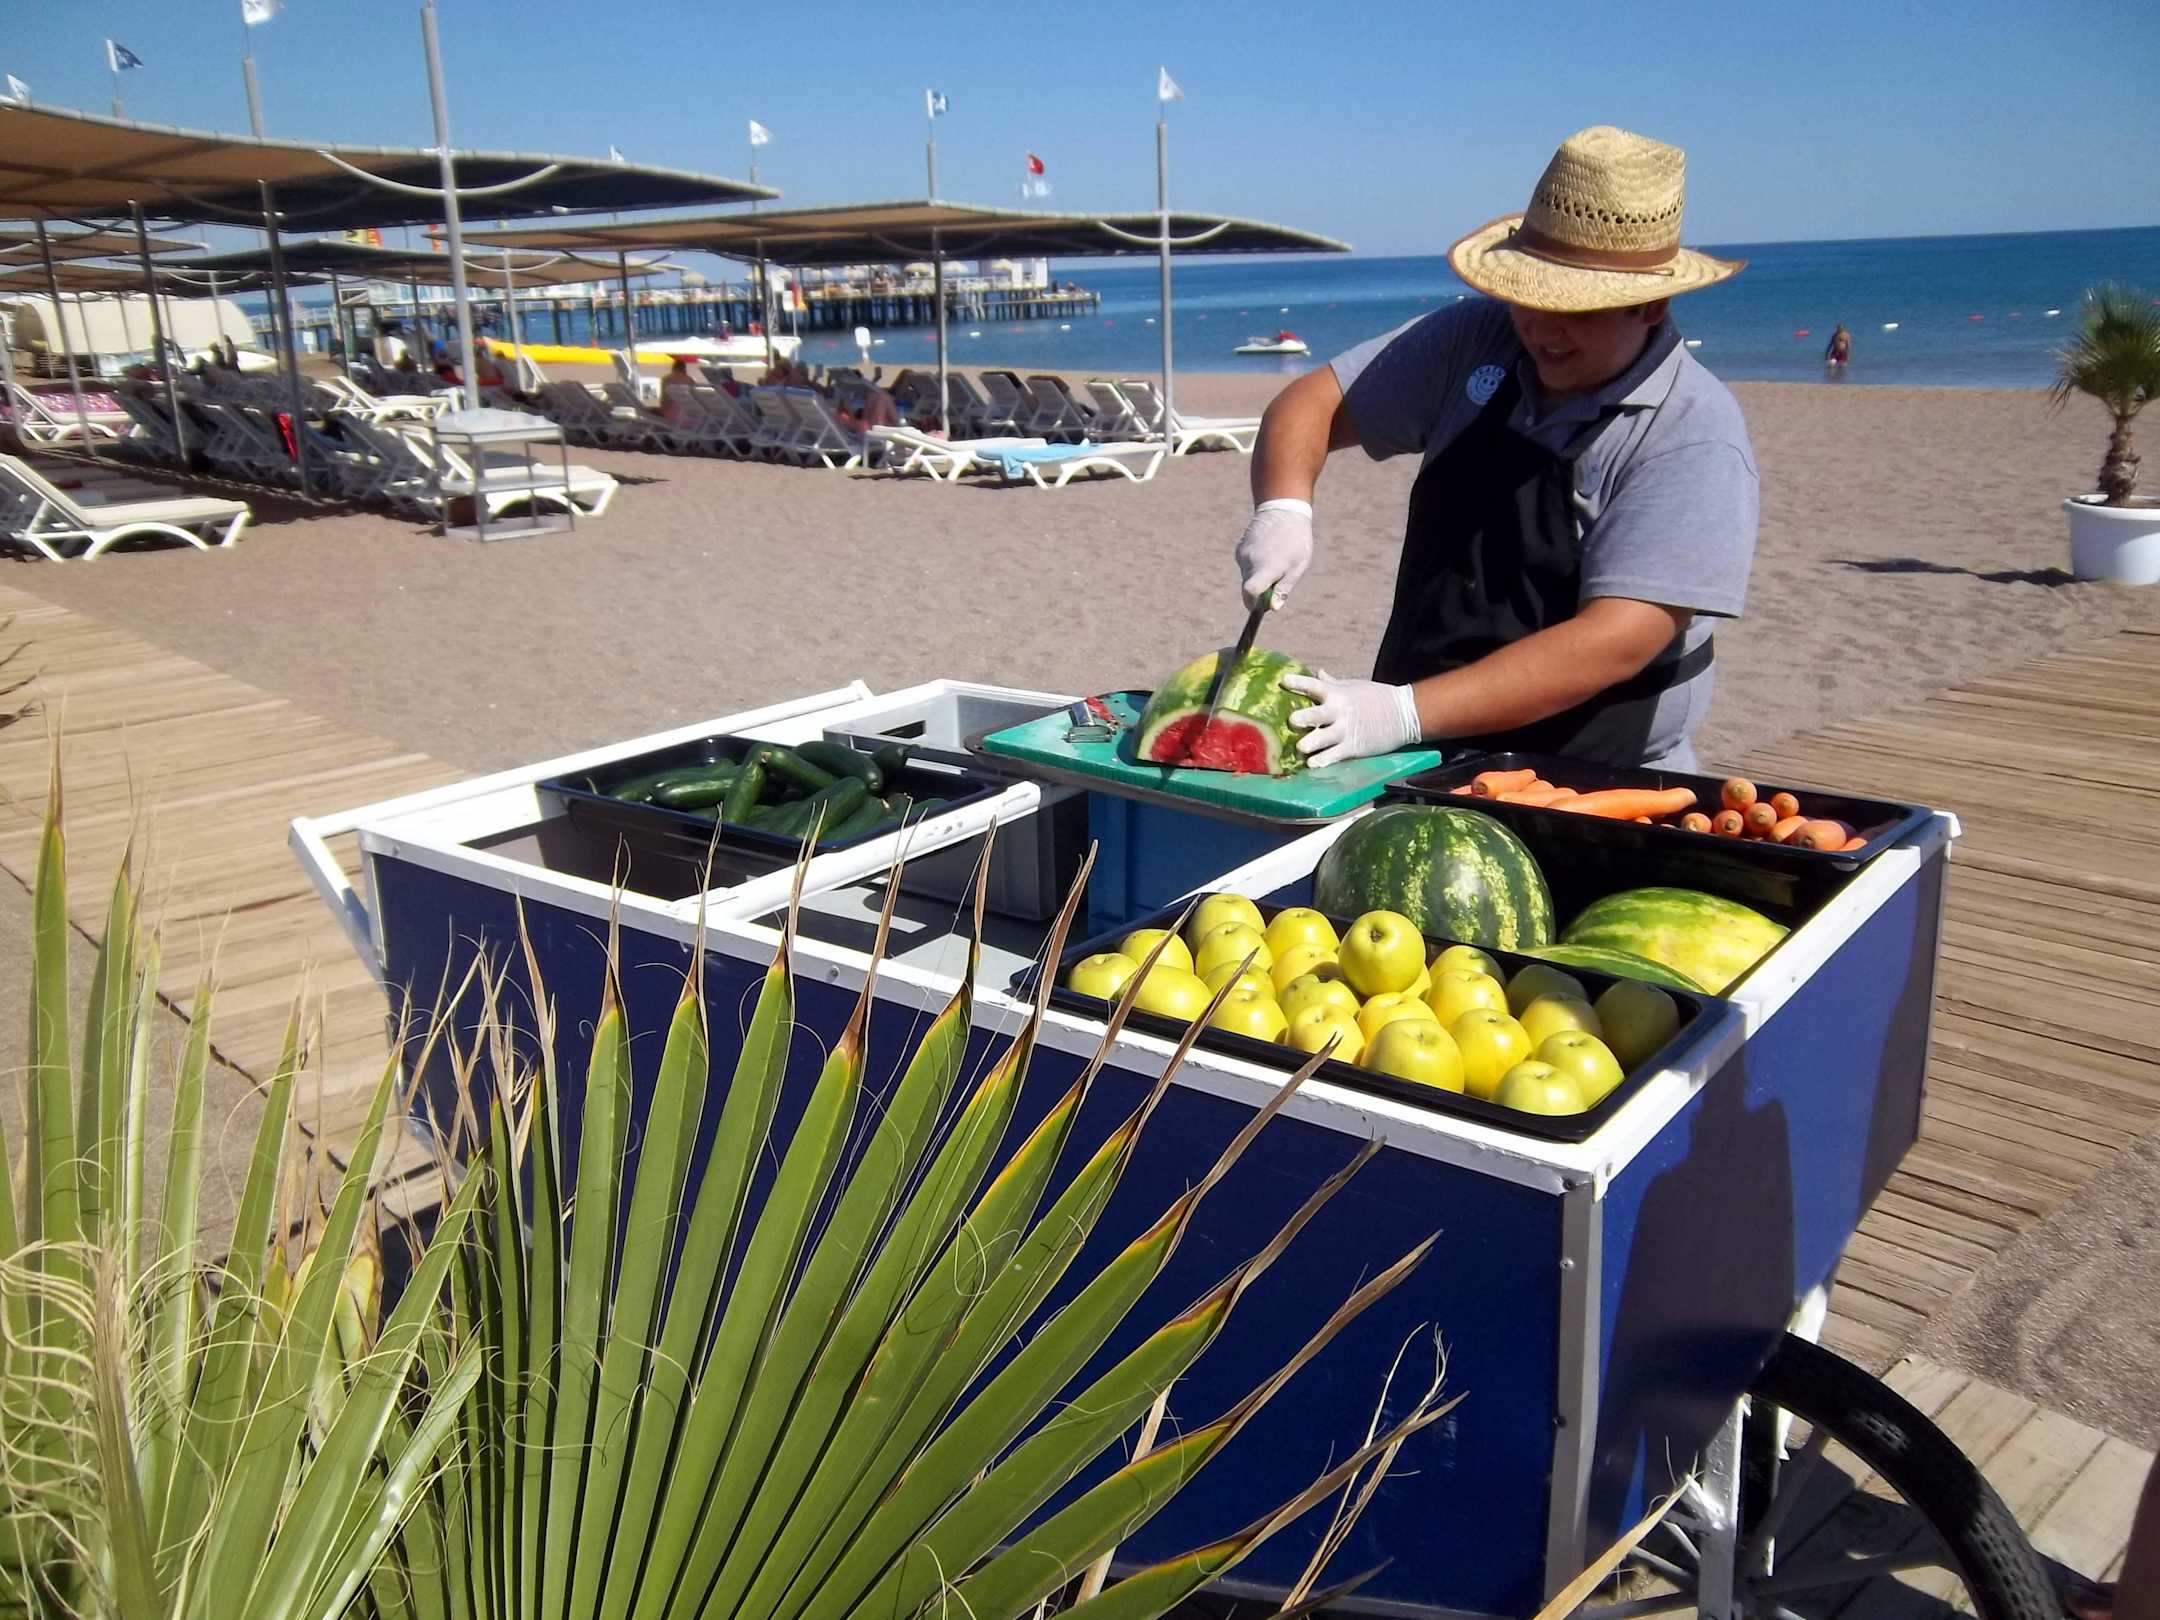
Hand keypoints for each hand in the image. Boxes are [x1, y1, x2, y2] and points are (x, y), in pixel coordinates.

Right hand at [1234, 500, 1313, 608]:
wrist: (1283, 510)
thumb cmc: (1296, 540)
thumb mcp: (1297, 566)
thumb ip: (1284, 587)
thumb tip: (1273, 608)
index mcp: (1266, 567)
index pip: (1249, 593)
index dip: (1253, 604)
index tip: (1261, 607)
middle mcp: (1250, 561)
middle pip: (1247, 588)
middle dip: (1259, 592)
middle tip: (1278, 581)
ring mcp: (1242, 554)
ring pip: (1247, 576)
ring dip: (1258, 576)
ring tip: (1275, 560)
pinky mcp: (1239, 548)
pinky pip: (1245, 565)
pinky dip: (1254, 566)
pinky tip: (1267, 553)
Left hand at [1282, 672, 1421, 767]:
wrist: (1404, 714)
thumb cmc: (1375, 697)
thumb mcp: (1353, 686)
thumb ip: (1331, 683)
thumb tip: (1318, 671)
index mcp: (1337, 694)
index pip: (1314, 686)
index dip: (1298, 683)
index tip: (1283, 681)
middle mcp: (1339, 711)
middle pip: (1316, 714)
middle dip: (1303, 718)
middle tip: (1292, 721)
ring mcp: (1346, 730)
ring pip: (1323, 738)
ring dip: (1310, 744)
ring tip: (1301, 749)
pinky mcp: (1354, 747)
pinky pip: (1334, 755)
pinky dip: (1323, 760)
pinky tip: (1312, 764)